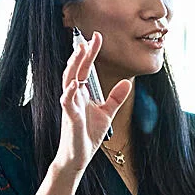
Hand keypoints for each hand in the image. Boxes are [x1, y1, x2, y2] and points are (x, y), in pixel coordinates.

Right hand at [55, 32, 132, 175]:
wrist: (78, 156)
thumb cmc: (88, 134)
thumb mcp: (106, 113)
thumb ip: (115, 98)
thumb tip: (127, 82)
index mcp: (82, 93)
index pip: (85, 68)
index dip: (90, 53)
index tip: (96, 38)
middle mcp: (73, 96)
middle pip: (76, 70)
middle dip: (82, 54)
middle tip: (90, 38)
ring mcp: (70, 106)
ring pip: (69, 81)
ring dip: (74, 65)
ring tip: (80, 50)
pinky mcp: (70, 118)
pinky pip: (67, 103)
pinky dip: (70, 93)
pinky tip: (75, 83)